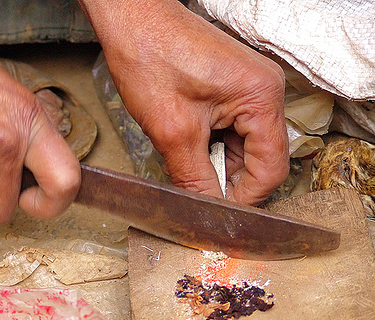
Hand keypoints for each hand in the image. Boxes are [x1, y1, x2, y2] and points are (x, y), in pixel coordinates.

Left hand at [80, 0, 288, 204]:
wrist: (131, 20)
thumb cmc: (150, 58)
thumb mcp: (173, 131)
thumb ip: (195, 179)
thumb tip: (209, 214)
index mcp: (262, 97)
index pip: (271, 169)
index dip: (245, 198)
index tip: (218, 216)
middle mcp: (264, 92)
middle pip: (259, 159)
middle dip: (226, 180)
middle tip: (195, 190)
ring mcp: (249, 89)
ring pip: (242, 148)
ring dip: (214, 163)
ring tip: (183, 158)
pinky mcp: (231, 90)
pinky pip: (230, 131)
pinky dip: (209, 146)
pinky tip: (186, 144)